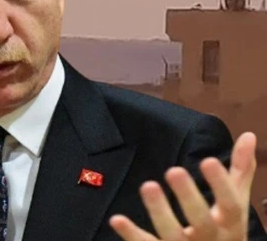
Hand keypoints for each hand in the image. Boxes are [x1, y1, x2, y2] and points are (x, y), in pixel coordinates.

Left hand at [109, 132, 257, 240]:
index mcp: (231, 224)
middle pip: (201, 221)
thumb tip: (249, 135)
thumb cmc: (225, 230)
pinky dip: (131, 234)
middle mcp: (211, 239)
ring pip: (173, 235)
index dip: (221, 184)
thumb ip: (240, 171)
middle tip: (173, 170)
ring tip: (148, 185)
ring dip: (159, 212)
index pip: (230, 205)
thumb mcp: (235, 204)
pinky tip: (117, 219)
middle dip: (188, 197)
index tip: (208, 159)